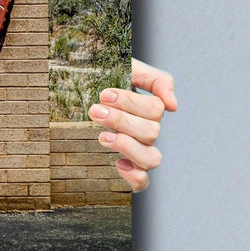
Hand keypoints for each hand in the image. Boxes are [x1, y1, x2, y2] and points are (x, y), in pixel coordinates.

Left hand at [89, 58, 176, 192]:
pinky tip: (118, 163)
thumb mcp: (129, 68)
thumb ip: (156, 79)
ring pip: (151, 159)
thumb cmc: (103, 78)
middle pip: (151, 132)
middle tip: (95, 110)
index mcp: (148, 109)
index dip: (130, 102)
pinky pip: (141, 182)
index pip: (155, 110)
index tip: (104, 94)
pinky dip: (134, 176)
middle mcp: (146, 132)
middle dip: (121, 120)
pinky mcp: (125, 168)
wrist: (75, 89)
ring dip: (127, 146)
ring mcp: (137, 151)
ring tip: (102, 136)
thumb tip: (173, 106)